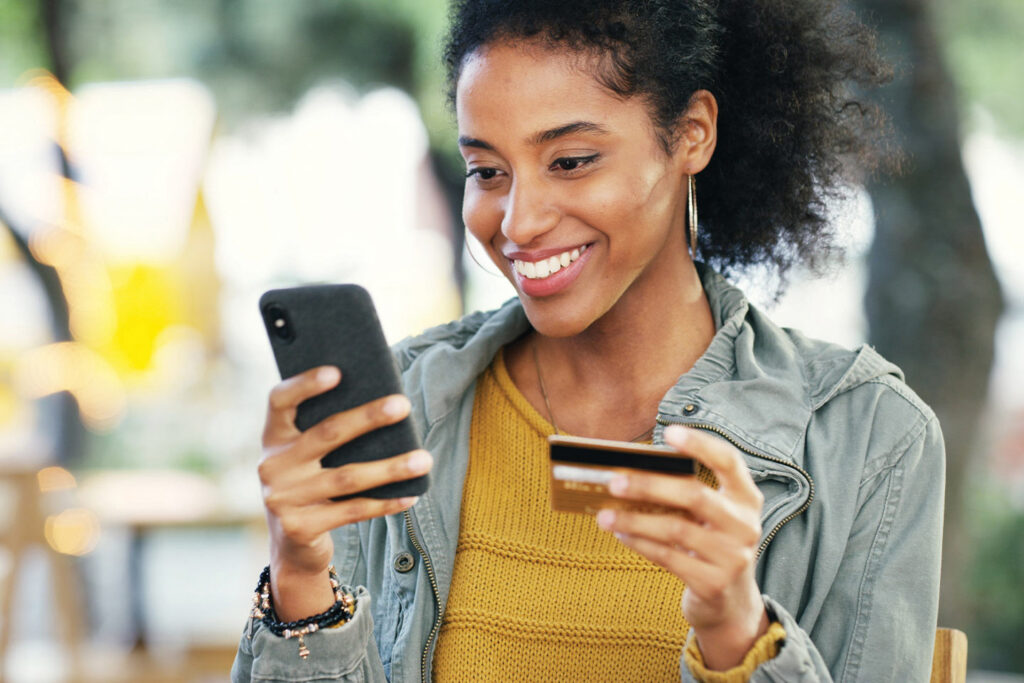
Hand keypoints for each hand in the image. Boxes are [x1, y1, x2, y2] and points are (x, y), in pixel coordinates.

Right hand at [259, 365, 432, 618]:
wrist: (292, 544)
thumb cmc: (311, 483)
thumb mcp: (308, 456)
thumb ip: (328, 431)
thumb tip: (384, 403)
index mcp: (273, 438)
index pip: (280, 401)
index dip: (305, 384)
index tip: (337, 372)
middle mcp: (273, 465)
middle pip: (327, 433)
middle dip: (368, 417)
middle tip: (404, 404)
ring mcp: (284, 498)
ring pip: (347, 477)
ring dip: (391, 467)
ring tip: (424, 459)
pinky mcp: (301, 527)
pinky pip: (353, 511)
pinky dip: (385, 502)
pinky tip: (411, 494)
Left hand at [596, 425, 767, 669]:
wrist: (730, 603)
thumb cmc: (710, 544)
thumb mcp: (712, 517)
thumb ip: (687, 493)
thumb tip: (631, 473)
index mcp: (746, 498)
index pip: (728, 461)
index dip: (700, 444)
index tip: (668, 432)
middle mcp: (746, 525)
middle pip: (694, 495)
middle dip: (650, 486)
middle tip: (614, 481)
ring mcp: (733, 557)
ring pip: (675, 529)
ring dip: (634, 520)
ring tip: (604, 514)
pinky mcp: (714, 584)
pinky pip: (669, 557)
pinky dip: (640, 543)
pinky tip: (620, 534)